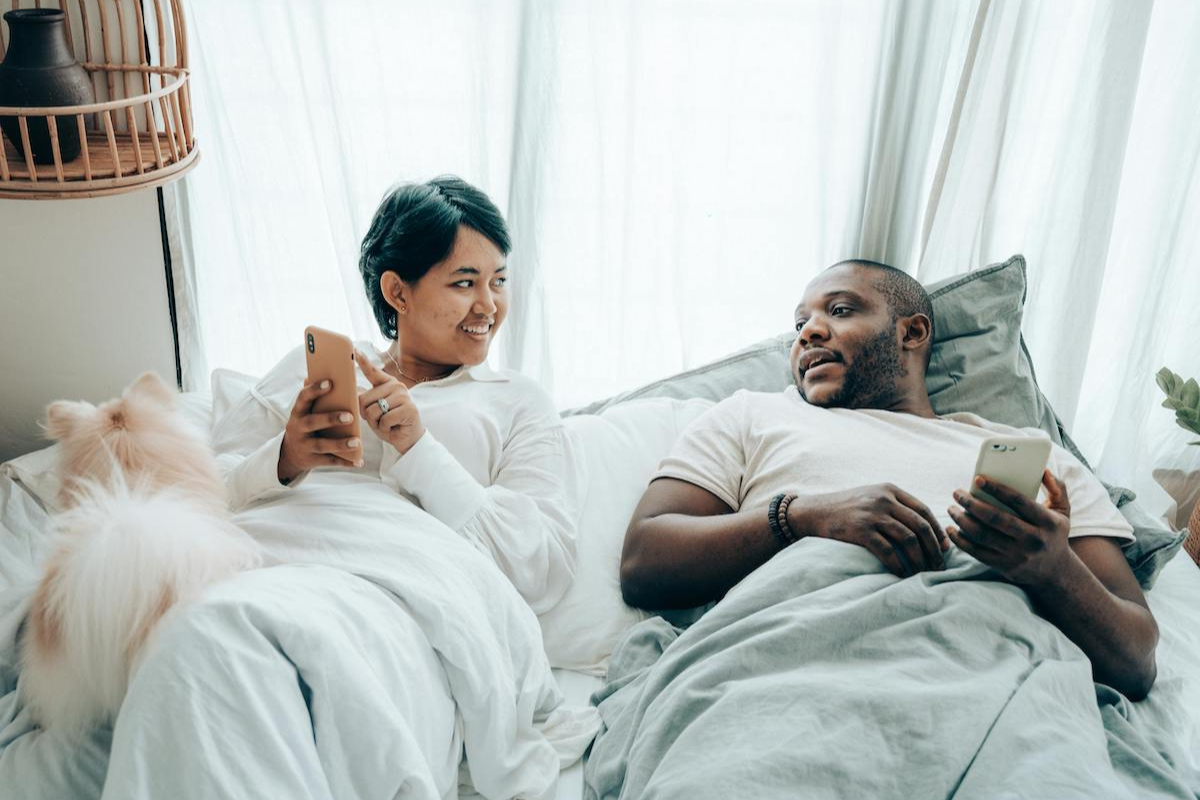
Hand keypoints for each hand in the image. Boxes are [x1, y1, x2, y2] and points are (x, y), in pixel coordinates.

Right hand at [278, 379, 362, 483]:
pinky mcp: (312, 460)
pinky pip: (330, 461)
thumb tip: (311, 375)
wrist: (290, 454)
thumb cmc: (304, 425)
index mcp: (298, 412)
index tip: (330, 383)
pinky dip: (345, 462)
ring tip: (357, 442)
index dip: (315, 390)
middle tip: (350, 416)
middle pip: (313, 422)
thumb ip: (311, 397)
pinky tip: (358, 461)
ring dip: (340, 444)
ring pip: (322, 445)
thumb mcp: (304, 411)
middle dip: (331, 419)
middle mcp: (298, 429)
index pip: (303, 398)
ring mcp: (304, 445)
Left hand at [355, 350, 425, 454]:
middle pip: (364, 399)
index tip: (355, 349)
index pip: (372, 371)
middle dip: (367, 414)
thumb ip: (365, 399)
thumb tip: (352, 389)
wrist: (407, 438)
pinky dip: (385, 428)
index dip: (363, 361)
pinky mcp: (409, 408)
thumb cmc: (389, 423)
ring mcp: (404, 396)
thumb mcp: (373, 410)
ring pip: (373, 410)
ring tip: (387, 423)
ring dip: (376, 423)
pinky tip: (394, 427)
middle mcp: (396, 386)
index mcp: (387, 383)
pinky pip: (385, 419)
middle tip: (379, 419)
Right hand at [787, 484, 948, 576]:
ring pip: (908, 539)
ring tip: (922, 572)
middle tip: (938, 565)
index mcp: (890, 490)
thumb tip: (925, 529)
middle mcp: (883, 500)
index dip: (938, 532)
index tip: (944, 549)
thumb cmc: (846, 508)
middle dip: (933, 549)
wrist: (814, 511)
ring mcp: (872, 514)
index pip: (924, 511)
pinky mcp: (860, 530)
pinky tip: (902, 574)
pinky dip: (898, 565)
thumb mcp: (872, 496)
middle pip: (920, 526)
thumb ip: (895, 506)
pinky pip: (888, 551)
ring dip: (919, 560)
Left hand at [946, 470, 1071, 585]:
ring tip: (951, 508)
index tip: (977, 479)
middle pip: (996, 518)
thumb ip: (1057, 488)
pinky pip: (977, 552)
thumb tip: (1043, 471)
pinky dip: (961, 540)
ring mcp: (1018, 555)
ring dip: (962, 520)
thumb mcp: (1063, 511)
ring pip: (983, 535)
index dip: (997, 489)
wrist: (1055, 572)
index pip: (1019, 501)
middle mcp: (1033, 539)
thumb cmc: (1053, 534)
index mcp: (1047, 522)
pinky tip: (952, 529)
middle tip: (957, 493)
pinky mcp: (1005, 566)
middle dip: (972, 503)